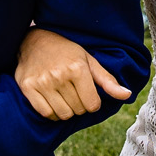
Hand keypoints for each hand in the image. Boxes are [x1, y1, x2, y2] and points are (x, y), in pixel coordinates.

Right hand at [16, 28, 130, 120]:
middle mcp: (59, 75)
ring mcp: (42, 82)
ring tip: (64, 96)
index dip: (93, 102)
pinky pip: (46, 113)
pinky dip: (52, 112)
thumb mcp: (89, 61)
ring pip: (62, 114)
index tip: (87, 93)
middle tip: (74, 92)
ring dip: (66, 110)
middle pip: (78, 110)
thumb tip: (127, 95)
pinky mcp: (27, 87)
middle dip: (79, 106)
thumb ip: (108, 80)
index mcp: (77, 68)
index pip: (93, 105)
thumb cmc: (66, 52)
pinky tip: (52, 100)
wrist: (34, 41)